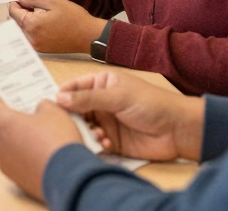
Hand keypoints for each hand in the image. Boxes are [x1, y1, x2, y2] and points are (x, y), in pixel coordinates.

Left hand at [0, 98, 85, 201]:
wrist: (69, 176)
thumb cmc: (58, 140)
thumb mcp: (55, 112)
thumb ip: (43, 105)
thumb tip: (40, 108)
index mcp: (4, 123)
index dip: (2, 103)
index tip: (12, 104)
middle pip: (1, 129)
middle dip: (16, 125)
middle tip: (34, 123)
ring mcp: (5, 164)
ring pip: (9, 148)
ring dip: (21, 144)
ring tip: (43, 143)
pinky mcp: (15, 180)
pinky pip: (17, 164)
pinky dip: (26, 161)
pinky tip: (44, 159)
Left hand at [9, 0, 105, 54]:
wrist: (89, 36)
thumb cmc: (74, 18)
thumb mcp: (54, 2)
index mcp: (31, 25)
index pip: (13, 12)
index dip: (16, 3)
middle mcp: (30, 38)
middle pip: (15, 22)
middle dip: (20, 12)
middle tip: (31, 4)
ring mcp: (36, 45)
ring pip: (21, 30)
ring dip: (25, 21)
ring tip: (38, 13)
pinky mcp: (42, 49)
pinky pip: (29, 37)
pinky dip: (31, 29)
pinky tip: (43, 23)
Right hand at [56, 71, 204, 160]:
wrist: (177, 130)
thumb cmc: (151, 104)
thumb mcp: (117, 96)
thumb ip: (87, 98)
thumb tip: (58, 98)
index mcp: (101, 84)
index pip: (73, 87)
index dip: (61, 95)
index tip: (50, 105)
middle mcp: (100, 102)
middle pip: (74, 110)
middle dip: (71, 118)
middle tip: (69, 125)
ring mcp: (105, 121)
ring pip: (83, 127)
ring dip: (86, 132)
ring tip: (98, 135)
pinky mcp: (111, 140)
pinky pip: (95, 142)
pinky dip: (97, 144)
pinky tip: (107, 143)